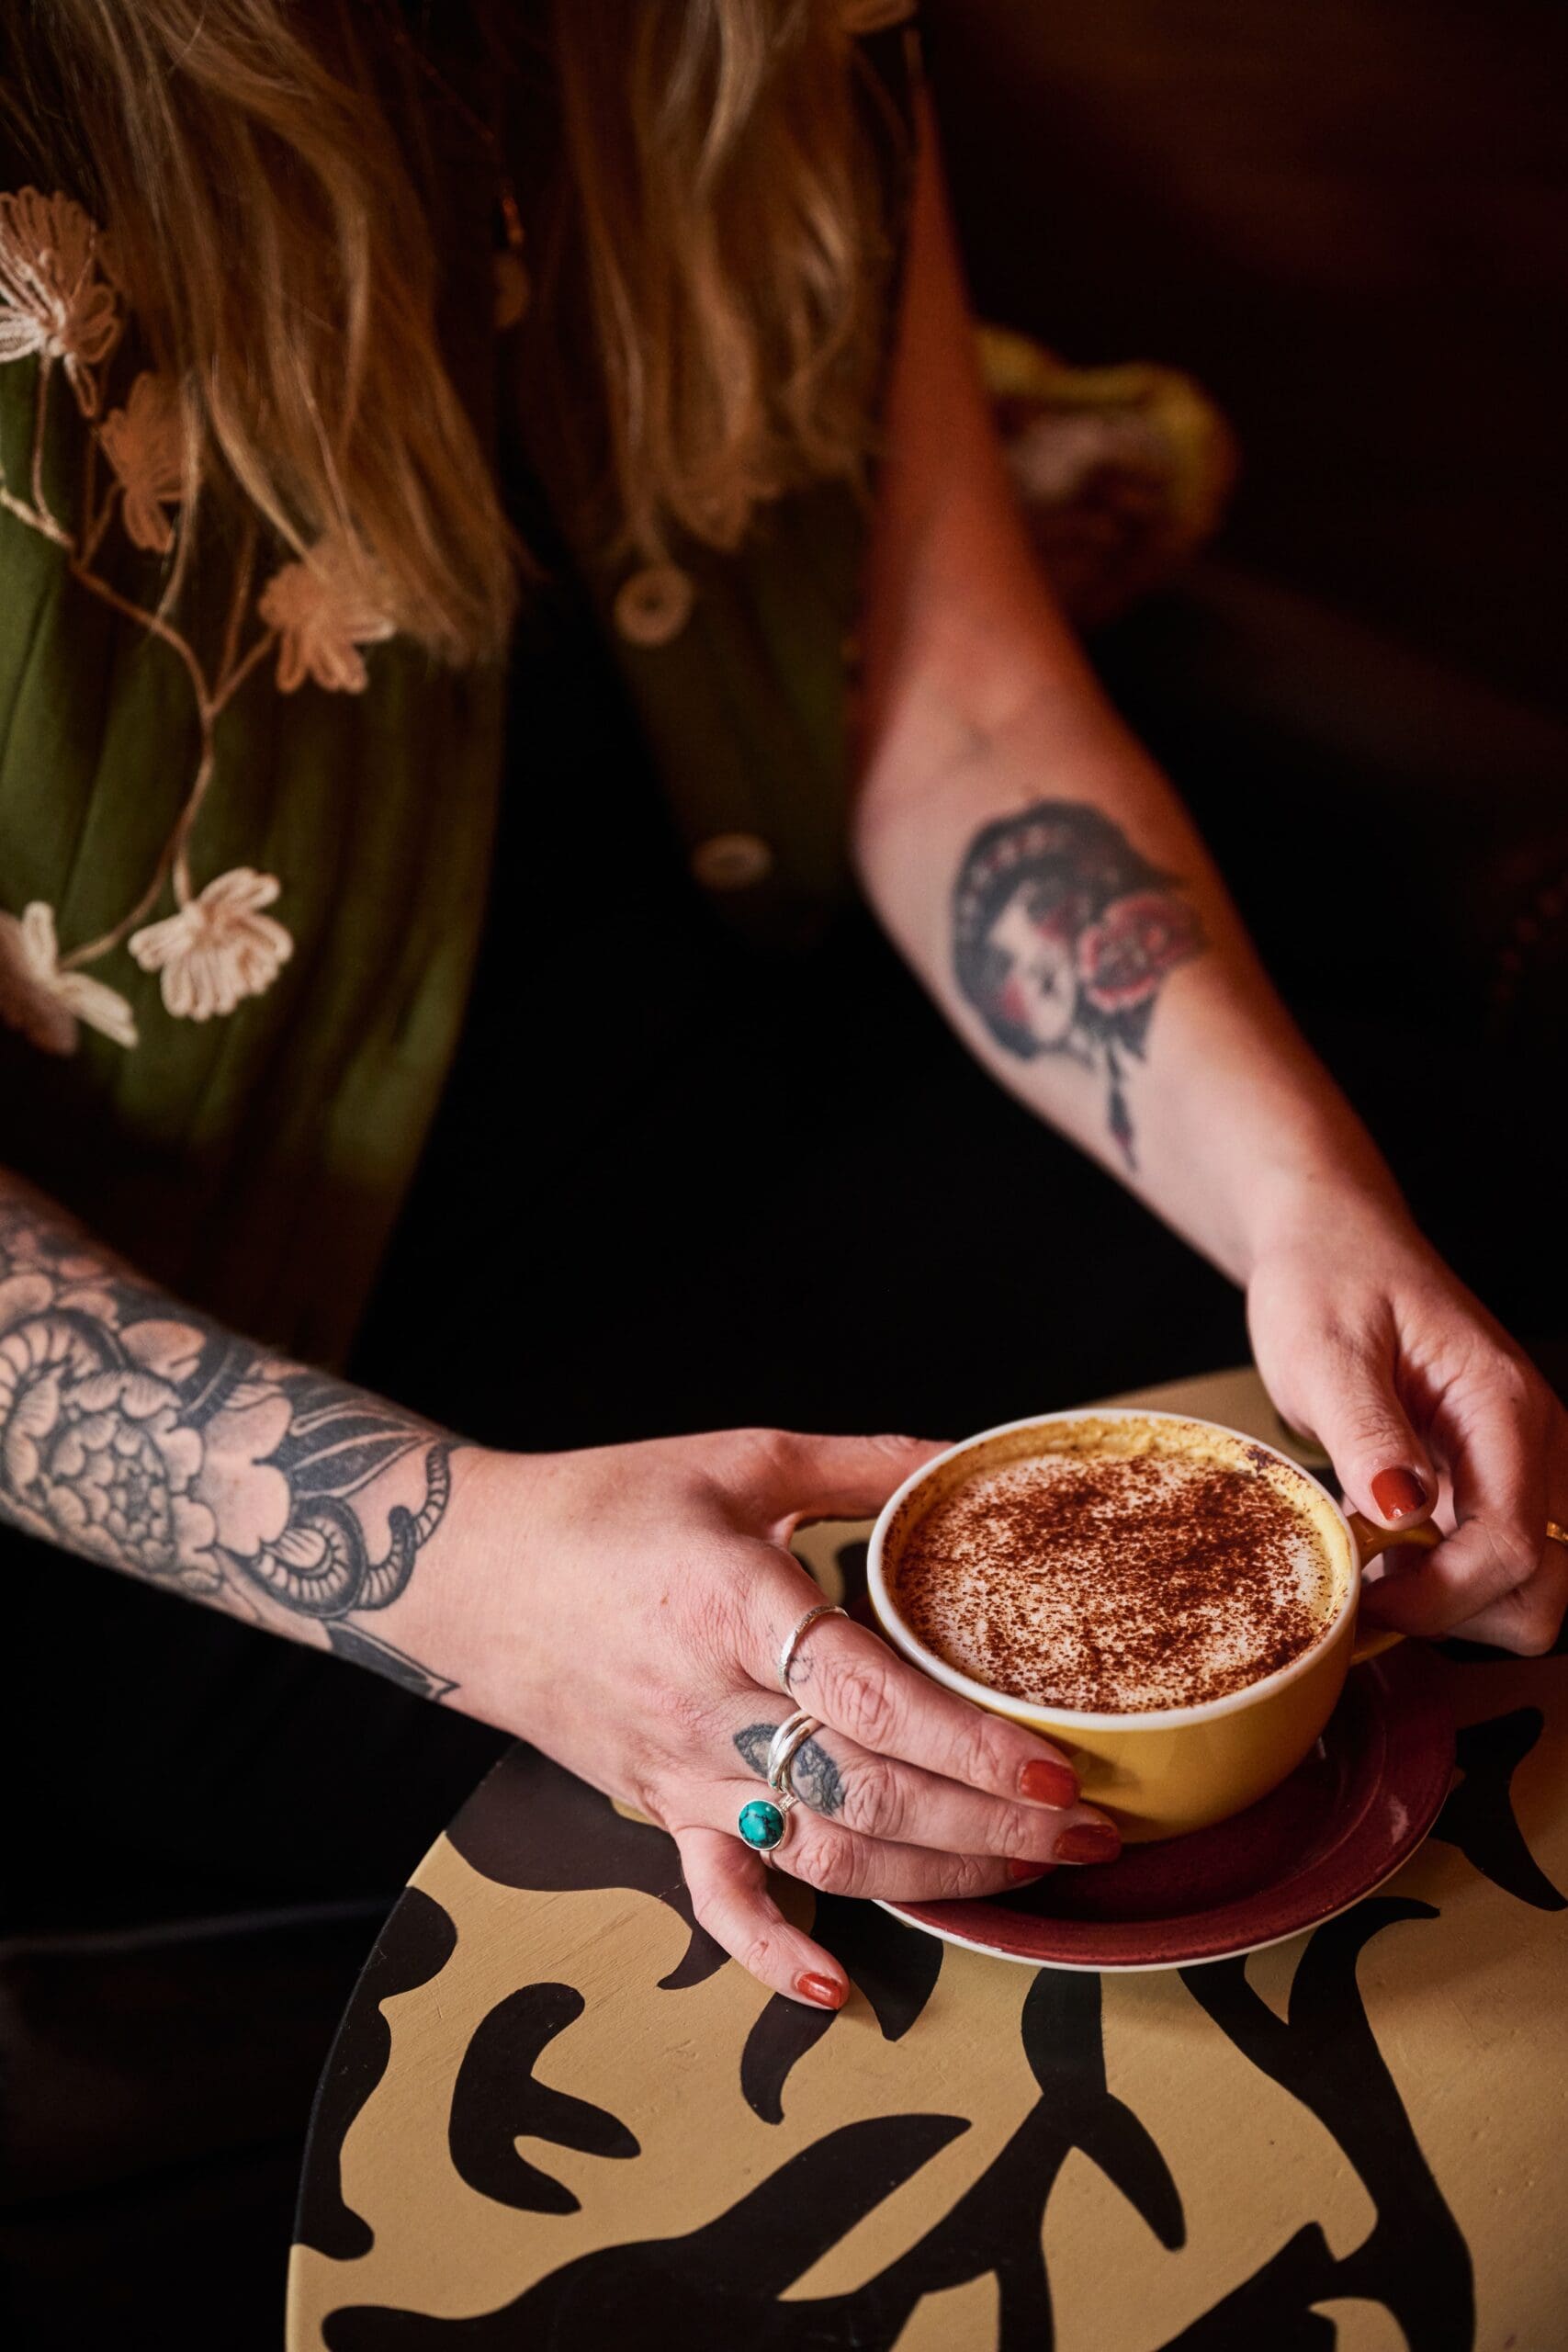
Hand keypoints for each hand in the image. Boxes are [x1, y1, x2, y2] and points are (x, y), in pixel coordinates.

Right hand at [431, 1429, 1120, 2006]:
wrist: (470, 1574)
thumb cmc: (605, 1504)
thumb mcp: (737, 1458)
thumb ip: (859, 1462)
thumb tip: (967, 1453)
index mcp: (732, 1603)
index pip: (868, 1694)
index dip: (968, 1745)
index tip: (1057, 1770)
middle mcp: (712, 1703)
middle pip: (867, 1793)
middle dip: (991, 1828)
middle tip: (1090, 1835)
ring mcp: (685, 1771)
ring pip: (822, 1856)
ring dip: (934, 1881)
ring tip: (1029, 1876)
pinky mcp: (658, 1811)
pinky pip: (715, 1901)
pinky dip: (771, 1957)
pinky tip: (838, 1994)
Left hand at [1247, 1190, 1567, 1653]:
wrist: (1332, 1242)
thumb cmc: (1327, 1280)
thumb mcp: (1325, 1349)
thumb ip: (1366, 1430)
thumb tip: (1399, 1510)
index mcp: (1505, 1408)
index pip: (1514, 1545)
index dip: (1442, 1594)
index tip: (1364, 1596)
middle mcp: (1532, 1444)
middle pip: (1544, 1586)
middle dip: (1460, 1611)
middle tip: (1367, 1587)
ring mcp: (1518, 1466)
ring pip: (1527, 1587)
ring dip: (1451, 1602)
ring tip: (1369, 1564)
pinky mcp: (1489, 1482)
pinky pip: (1491, 1563)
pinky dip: (1440, 1581)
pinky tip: (1378, 1550)